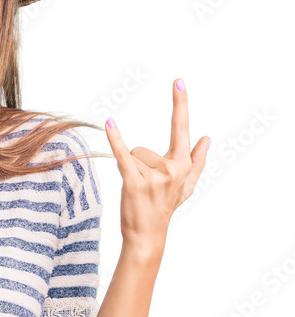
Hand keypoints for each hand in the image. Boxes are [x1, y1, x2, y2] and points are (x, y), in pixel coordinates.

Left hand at [105, 78, 208, 254]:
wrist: (148, 235)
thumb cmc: (164, 209)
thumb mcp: (187, 187)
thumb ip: (197, 162)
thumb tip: (206, 139)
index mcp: (183, 166)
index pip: (181, 128)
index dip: (180, 104)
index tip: (178, 81)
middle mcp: (172, 169)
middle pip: (143, 150)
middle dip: (139, 166)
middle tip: (146, 189)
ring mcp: (155, 177)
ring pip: (132, 157)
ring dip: (130, 172)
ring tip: (137, 192)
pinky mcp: (136, 183)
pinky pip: (123, 156)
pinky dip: (115, 140)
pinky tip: (110, 123)